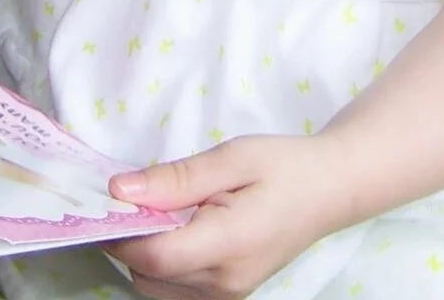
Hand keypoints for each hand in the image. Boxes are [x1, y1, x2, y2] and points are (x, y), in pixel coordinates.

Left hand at [103, 136, 347, 299]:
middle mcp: (225, 283)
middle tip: (140, 196)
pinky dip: (164, 263)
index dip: (123, 232)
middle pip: (149, 276)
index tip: (112, 199)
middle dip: (130, 239)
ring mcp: (228, 295)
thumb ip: (177, 178)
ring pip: (156, 287)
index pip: (156, 257)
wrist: (331, 190)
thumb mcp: (232, 157)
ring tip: (165, 210)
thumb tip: (120, 191)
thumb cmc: (285, 166)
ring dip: (146, 252)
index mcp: (230, 245)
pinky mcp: (227, 295)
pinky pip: (176, 289)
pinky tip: (179, 228)